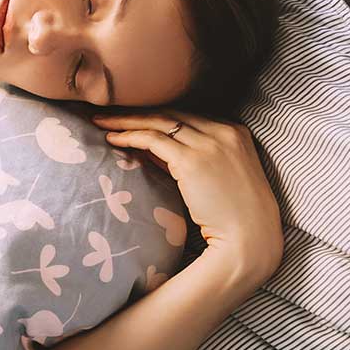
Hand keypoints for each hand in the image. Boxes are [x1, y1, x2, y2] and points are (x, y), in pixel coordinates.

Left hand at [91, 108, 284, 284]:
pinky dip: (129, 136)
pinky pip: (153, 140)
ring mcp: (210, 144)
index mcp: (235, 132)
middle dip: (135, 112)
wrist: (249, 237)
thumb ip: (189, 157)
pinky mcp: (192, 161)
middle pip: (171, 113)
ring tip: (100, 122)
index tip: (130, 116)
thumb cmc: (231, 212)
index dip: (154, 115)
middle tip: (106, 113)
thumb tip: (149, 147)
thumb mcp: (216, 175)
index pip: (187, 116)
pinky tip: (112, 139)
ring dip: (125, 121)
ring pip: (158, 122)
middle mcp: (224, 132)